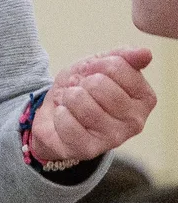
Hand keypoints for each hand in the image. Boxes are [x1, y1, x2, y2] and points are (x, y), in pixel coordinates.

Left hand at [29, 47, 156, 167]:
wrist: (57, 114)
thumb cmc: (83, 89)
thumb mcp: (99, 66)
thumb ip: (123, 57)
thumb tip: (145, 53)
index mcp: (144, 98)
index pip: (117, 66)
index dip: (95, 65)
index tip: (92, 73)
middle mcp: (136, 121)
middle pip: (98, 84)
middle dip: (81, 83)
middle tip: (80, 91)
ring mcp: (114, 138)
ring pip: (81, 101)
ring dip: (68, 97)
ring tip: (72, 104)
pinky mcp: (90, 149)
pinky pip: (66, 121)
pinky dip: (59, 114)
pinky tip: (65, 117)